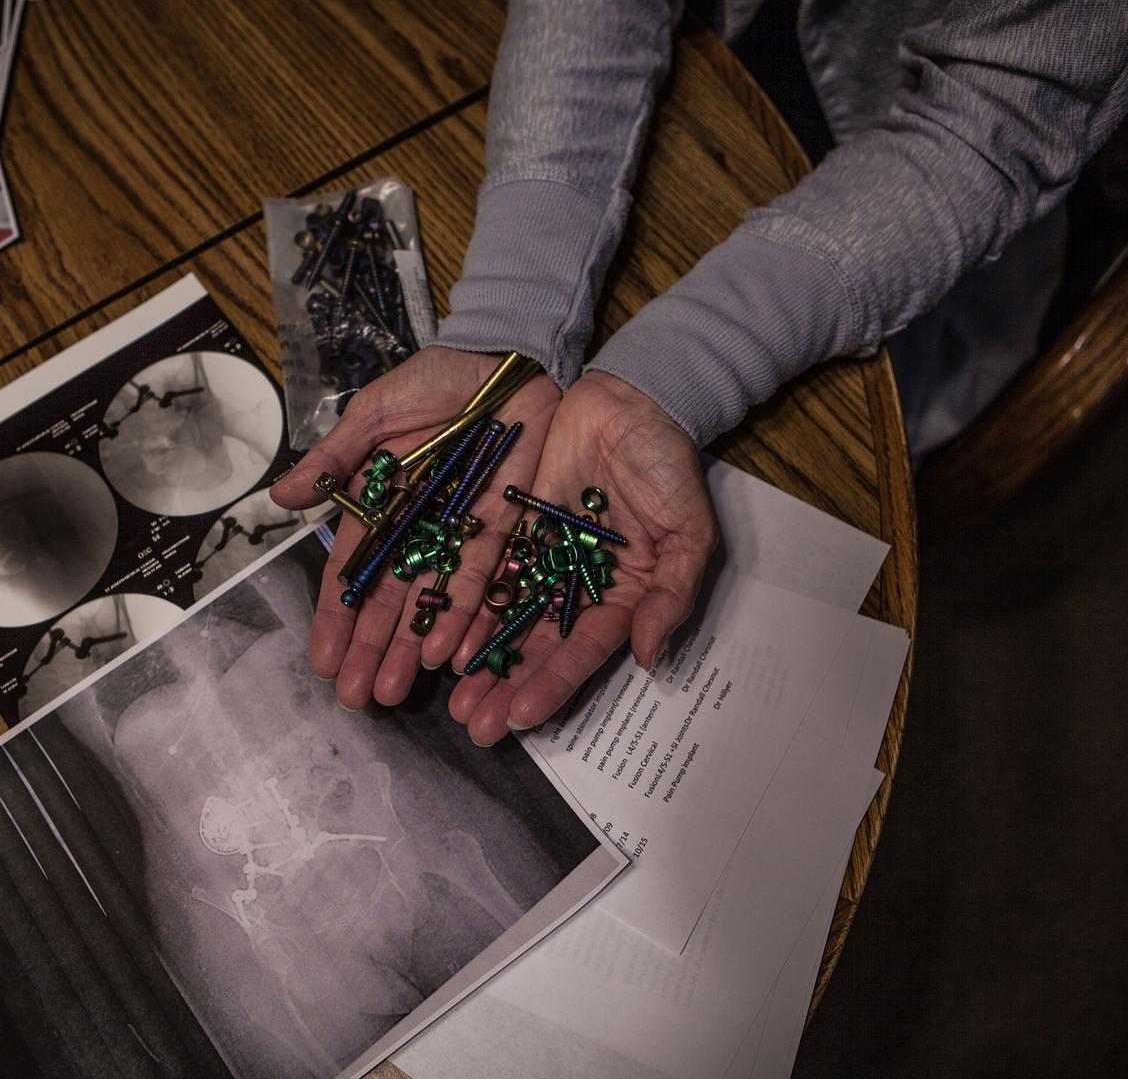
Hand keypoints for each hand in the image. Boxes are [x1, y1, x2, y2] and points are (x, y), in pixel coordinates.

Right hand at [271, 346, 561, 708]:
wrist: (506, 356)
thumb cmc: (435, 379)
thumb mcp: (375, 414)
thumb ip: (334, 459)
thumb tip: (279, 498)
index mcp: (379, 505)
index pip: (351, 572)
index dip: (336, 617)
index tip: (323, 660)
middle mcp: (417, 530)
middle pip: (391, 600)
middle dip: (373, 649)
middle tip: (357, 697)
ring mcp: (461, 534)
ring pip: (433, 603)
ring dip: (415, 648)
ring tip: (397, 693)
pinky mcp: (506, 529)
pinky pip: (485, 580)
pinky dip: (469, 617)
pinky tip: (451, 656)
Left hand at [448, 372, 717, 745]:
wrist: (631, 401)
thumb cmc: (668, 465)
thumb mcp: (688, 531)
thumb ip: (670, 594)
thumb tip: (648, 655)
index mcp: (623, 596)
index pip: (584, 649)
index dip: (554, 683)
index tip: (522, 717)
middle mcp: (578, 587)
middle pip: (537, 647)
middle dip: (506, 688)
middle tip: (474, 727)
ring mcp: (543, 558)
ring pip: (504, 619)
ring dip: (479, 659)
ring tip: (451, 698)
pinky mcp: (514, 526)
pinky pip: (484, 571)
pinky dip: (463, 605)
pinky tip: (439, 637)